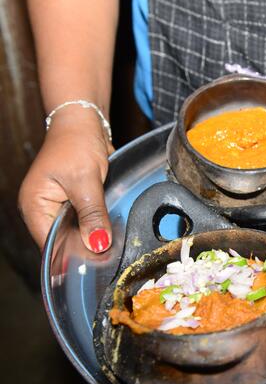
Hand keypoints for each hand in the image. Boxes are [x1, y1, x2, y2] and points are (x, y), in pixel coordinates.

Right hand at [18, 107, 113, 252]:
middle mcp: (43, 210)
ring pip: (75, 234)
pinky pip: (84, 222)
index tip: (98, 260)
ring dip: (93, 238)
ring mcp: (58, 207)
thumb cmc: (75, 143)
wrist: (84, 122)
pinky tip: (110, 232)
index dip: (74, 254)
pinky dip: (96, 227)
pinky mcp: (73, 202)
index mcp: (35, 206)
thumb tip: (98, 244)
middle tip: (110, 255)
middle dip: (86, 248)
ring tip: (112, 246)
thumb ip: (92, 214)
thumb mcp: (86, 180)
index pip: (51, 243)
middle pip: (63, 242)